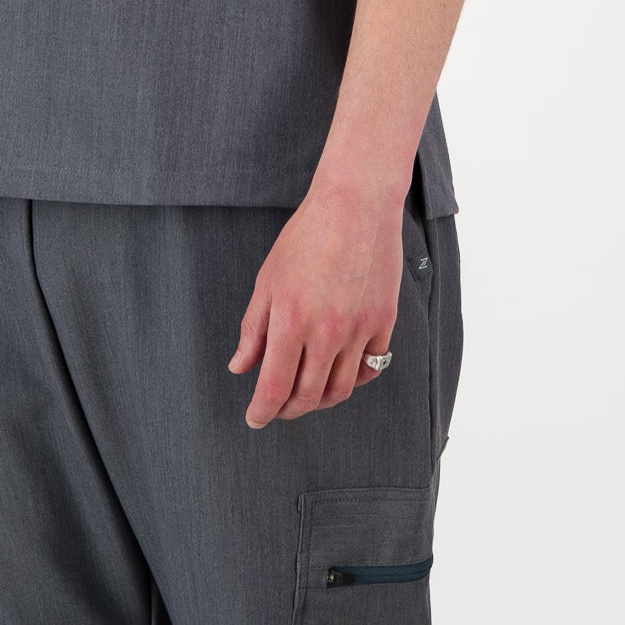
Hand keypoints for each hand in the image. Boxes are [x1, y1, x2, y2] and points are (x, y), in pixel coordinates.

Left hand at [227, 182, 404, 427]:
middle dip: (288, 410)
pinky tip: (339, 373)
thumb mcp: (268, 279)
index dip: (262, 411)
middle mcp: (327, 333)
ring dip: (319, 400)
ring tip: (305, 394)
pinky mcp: (384, 322)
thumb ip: (253, 328)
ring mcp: (359, 330)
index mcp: (292, 322)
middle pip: (308, 396)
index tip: (254, 419)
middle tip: (277, 408)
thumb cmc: (307, 237)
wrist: (355, 206)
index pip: (274, 387)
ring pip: (340, 390)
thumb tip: (240, 366)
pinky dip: (353, 379)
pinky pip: (371, 368)